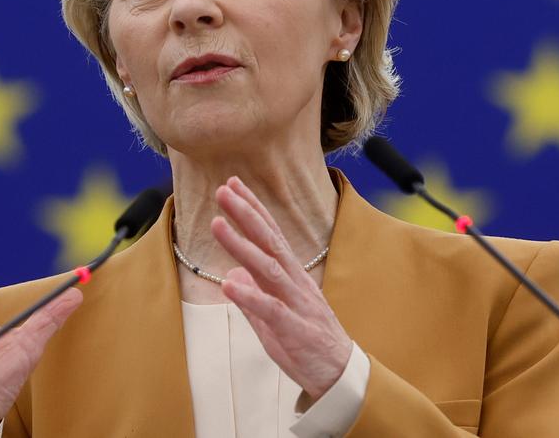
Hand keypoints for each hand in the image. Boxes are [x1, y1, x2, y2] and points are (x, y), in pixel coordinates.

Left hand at [211, 176, 352, 400]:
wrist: (340, 374)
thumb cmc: (308, 342)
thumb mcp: (274, 315)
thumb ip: (254, 293)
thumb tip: (233, 273)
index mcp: (291, 276)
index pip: (270, 233)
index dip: (252, 208)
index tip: (233, 184)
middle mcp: (295, 282)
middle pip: (269, 241)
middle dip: (245, 214)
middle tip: (223, 191)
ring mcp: (296, 303)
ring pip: (268, 268)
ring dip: (241, 245)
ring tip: (218, 225)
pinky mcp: (294, 329)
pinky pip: (270, 309)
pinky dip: (249, 295)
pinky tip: (229, 283)